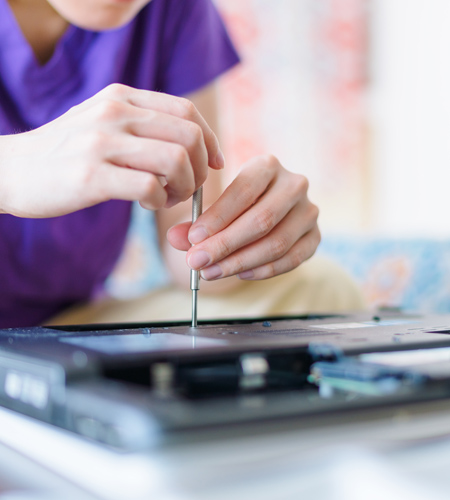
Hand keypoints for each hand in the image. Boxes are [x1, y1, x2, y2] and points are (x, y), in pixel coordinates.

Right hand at [0, 84, 222, 217]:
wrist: (10, 170)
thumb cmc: (65, 153)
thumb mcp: (102, 123)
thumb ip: (141, 126)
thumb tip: (190, 146)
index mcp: (122, 97)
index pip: (187, 110)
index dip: (210, 140)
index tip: (215, 164)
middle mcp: (115, 112)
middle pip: (190, 136)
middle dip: (202, 170)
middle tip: (188, 189)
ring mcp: (102, 141)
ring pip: (177, 160)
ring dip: (185, 187)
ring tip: (168, 197)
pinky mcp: (91, 175)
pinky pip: (151, 186)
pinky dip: (161, 201)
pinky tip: (148, 203)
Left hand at [167, 155, 320, 280]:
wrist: (269, 208)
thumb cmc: (236, 207)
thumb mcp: (215, 208)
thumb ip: (195, 224)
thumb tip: (176, 238)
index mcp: (268, 165)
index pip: (244, 191)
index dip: (218, 218)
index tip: (193, 239)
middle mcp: (294, 184)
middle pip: (261, 220)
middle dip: (225, 245)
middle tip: (197, 262)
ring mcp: (309, 211)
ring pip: (277, 243)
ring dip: (240, 262)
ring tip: (212, 272)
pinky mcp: (315, 236)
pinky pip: (292, 259)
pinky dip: (264, 270)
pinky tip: (241, 274)